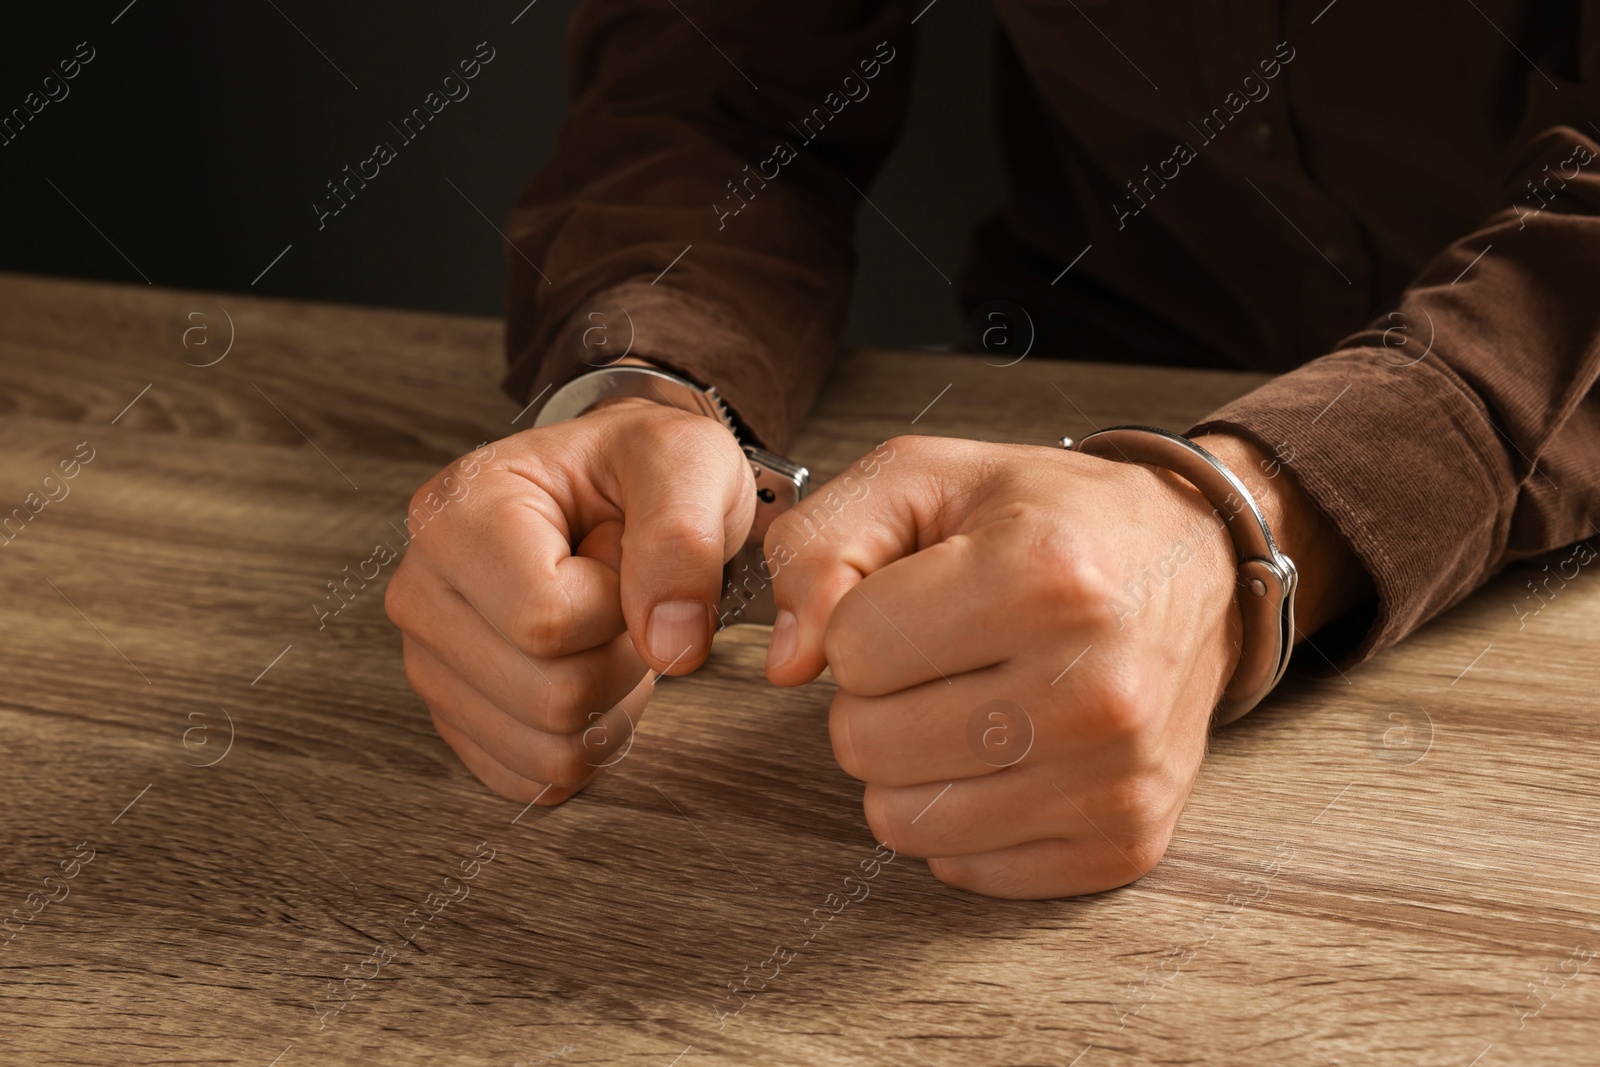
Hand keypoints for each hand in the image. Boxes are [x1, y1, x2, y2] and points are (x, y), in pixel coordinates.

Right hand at [385, 397, 754, 803]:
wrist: (620, 488)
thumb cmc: (642, 468)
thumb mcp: (685, 464)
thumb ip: (683, 541)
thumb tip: (673, 646)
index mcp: (458, 511)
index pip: (545, 621)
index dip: (617, 607)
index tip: (621, 551)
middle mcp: (423, 589)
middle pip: (548, 696)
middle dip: (622, 657)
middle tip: (621, 593)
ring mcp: (430, 660)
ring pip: (548, 749)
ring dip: (611, 701)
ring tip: (606, 626)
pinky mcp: (457, 714)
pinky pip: (538, 777)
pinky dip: (588, 738)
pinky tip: (589, 667)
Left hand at [763, 433, 1367, 897]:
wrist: (1198, 566)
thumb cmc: (1051, 518)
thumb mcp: (925, 478)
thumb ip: (821, 546)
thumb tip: (785, 663)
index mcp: (1046, 575)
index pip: (851, 648)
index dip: (858, 621)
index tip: (914, 599)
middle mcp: (1094, 685)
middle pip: (866, 743)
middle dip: (873, 696)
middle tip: (936, 655)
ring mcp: (1115, 776)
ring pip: (901, 820)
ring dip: (906, 763)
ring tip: (965, 702)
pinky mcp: (1125, 842)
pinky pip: (963, 865)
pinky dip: (961, 815)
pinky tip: (1005, 753)